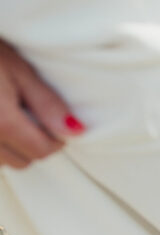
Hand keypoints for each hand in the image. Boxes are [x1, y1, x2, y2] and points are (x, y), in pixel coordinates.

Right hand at [0, 38, 82, 169]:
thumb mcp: (19, 72)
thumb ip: (48, 105)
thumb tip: (77, 133)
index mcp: (1, 123)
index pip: (42, 151)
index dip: (55, 138)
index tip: (52, 120)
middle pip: (22, 161)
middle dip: (32, 144)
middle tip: (28, 115)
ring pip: (2, 161)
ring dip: (10, 147)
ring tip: (6, 114)